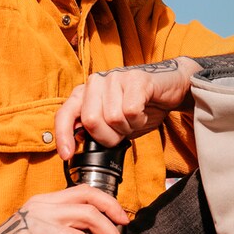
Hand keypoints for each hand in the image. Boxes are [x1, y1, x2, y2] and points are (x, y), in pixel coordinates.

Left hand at [55, 57, 199, 153]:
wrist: (170, 89)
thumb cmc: (140, 106)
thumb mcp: (113, 123)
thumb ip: (94, 129)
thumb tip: (79, 141)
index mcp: (85, 93)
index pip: (65, 114)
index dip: (63, 136)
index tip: (67, 155)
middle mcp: (96, 82)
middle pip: (91, 121)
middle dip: (109, 136)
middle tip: (122, 132)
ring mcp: (114, 78)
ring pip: (113, 118)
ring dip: (128, 127)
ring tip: (135, 118)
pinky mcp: (135, 78)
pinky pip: (131, 111)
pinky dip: (140, 119)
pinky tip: (143, 111)